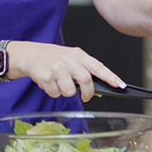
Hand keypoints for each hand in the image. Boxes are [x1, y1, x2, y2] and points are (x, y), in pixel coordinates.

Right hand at [10, 41, 125, 102]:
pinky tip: (50, 83)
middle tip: (86, 96)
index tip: (121, 85)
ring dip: (66, 93)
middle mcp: (68, 60)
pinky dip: (53, 92)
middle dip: (88, 93)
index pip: (98, 67)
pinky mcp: (46, 76)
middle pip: (86, 81)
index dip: (111, 77)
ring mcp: (57, 68)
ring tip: (60, 84)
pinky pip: (55, 93)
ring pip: (70, 91)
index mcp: (78, 54)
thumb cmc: (54, 58)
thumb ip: (85, 70)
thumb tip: (99, 89)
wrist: (30, 55)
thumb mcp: (72, 58)